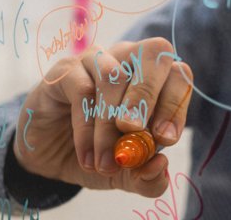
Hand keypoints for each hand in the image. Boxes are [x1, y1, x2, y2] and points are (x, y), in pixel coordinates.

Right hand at [15, 37, 192, 196]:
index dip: (176, 104)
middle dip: (147, 98)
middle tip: (134, 134)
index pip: (179, 75)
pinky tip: (87, 156)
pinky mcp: (67, 70)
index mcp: (152, 79)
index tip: (164, 140)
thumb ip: (147, 176)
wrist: (51, 153)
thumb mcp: (126, 173)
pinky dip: (87, 128)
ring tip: (106, 163)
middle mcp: (128, 60)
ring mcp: (97, 60)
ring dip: (111, 125)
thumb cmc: (97, 152)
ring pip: (114, 77)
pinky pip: (82, 90)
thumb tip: (161, 165)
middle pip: (153, 53)